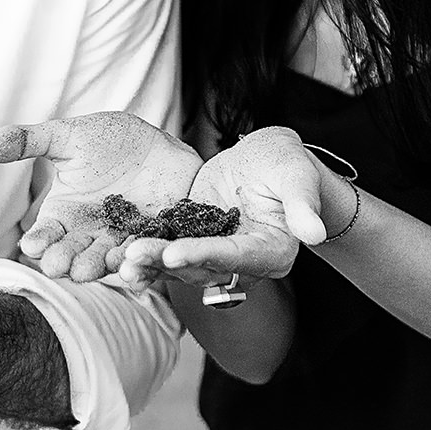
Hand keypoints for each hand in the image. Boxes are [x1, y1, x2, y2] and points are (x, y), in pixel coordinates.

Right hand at [0, 111, 201, 280]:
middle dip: (64, 261)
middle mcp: (87, 234)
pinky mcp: (152, 243)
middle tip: (59, 266)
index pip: (45, 234)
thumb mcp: (69, 138)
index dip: (39, 241)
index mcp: (63, 214)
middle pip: (71, 255)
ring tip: (90, 268)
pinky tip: (135, 265)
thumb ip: (27, 141)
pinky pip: (144, 259)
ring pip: (105, 261)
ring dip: (97, 267)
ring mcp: (120, 241)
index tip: (32, 244)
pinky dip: (140, 266)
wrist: (164, 148)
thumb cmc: (112, 142)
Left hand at [119, 126, 328, 292]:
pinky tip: (115, 256)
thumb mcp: (296, 175)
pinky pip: (165, 252)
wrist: (265, 162)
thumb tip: (314, 233)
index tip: (174, 253)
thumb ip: (302, 204)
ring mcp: (214, 255)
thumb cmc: (286, 164)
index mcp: (270, 252)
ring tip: (119, 262)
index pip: (235, 256)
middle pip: (201, 268)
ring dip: (149, 265)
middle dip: (165, 263)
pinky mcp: (191, 242)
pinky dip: (144, 255)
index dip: (205, 256)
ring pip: (179, 266)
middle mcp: (241, 264)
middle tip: (132, 257)